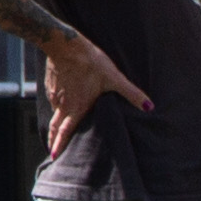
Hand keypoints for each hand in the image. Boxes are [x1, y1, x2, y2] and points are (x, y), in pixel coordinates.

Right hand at [39, 36, 153, 149]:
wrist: (65, 44)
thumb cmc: (90, 62)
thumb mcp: (114, 78)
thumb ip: (131, 93)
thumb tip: (149, 107)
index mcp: (76, 107)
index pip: (65, 132)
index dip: (59, 145)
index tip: (54, 157)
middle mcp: (62, 104)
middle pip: (55, 127)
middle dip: (53, 140)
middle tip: (52, 151)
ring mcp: (55, 94)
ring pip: (55, 113)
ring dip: (56, 123)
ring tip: (59, 130)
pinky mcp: (51, 83)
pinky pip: (54, 99)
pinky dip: (57, 105)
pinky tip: (63, 103)